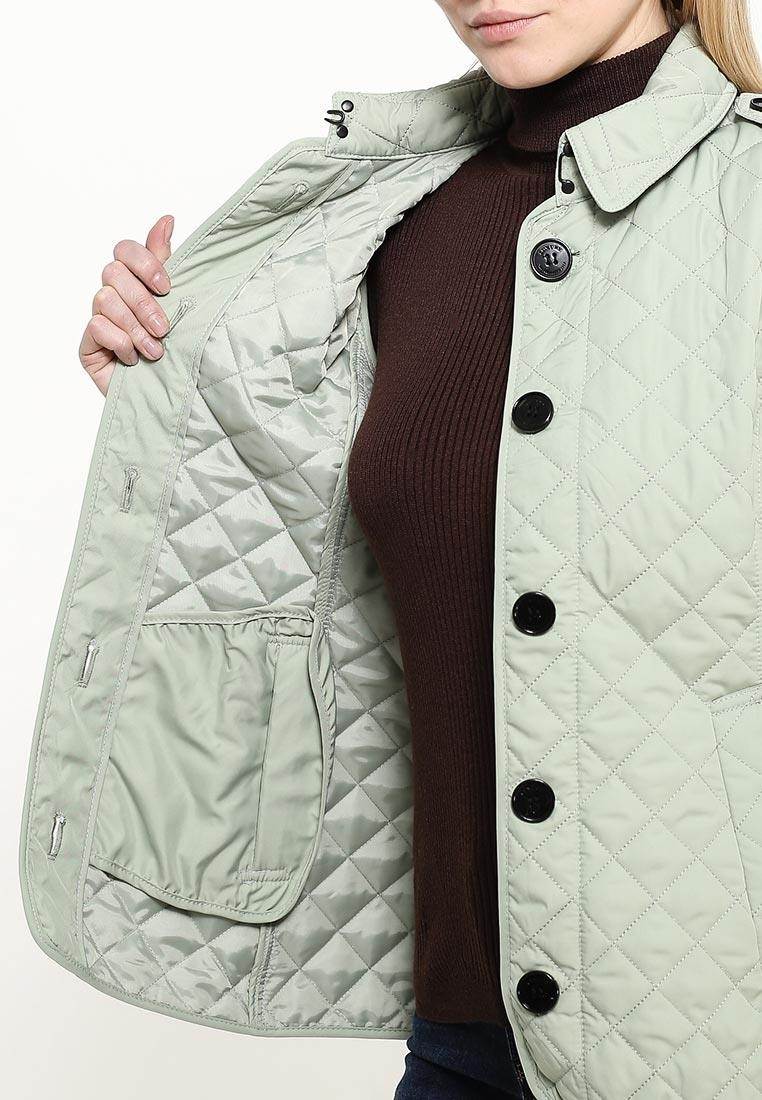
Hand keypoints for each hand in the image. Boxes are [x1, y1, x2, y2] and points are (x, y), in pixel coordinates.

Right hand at [79, 214, 173, 394]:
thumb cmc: (177, 350)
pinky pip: (96, 326)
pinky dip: (119, 341)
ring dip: (134, 326)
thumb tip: (167, 219)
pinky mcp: (88, 345)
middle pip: (114, 273)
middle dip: (143, 301)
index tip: (167, 287)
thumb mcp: (179, 304)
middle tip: (164, 327)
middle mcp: (115, 296)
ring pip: (104, 299)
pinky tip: (133, 359)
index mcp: (136, 282)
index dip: (144, 262)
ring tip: (155, 351)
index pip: (125, 250)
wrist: (173, 396)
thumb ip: (169, 263)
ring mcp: (99, 319)